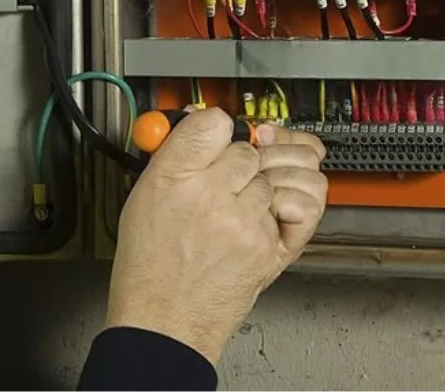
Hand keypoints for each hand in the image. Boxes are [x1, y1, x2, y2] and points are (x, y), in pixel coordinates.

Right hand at [103, 107, 327, 364]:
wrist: (164, 322)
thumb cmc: (150, 268)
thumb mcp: (143, 199)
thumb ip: (175, 157)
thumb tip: (196, 124)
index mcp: (172, 177)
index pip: (213, 122)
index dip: (220, 127)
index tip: (219, 135)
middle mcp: (211, 195)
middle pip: (250, 147)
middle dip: (244, 160)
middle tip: (231, 177)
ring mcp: (245, 221)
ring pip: (278, 173)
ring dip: (268, 182)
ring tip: (252, 196)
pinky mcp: (269, 246)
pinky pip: (301, 202)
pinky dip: (293, 203)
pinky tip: (276, 209)